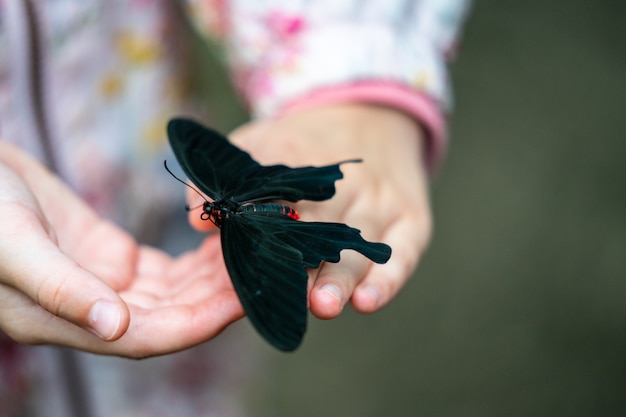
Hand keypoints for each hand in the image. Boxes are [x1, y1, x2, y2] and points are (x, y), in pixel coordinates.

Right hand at [0, 142, 242, 357]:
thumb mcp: (14, 244)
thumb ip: (62, 288)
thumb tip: (116, 328)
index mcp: (65, 320)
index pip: (146, 336)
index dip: (196, 325)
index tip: (240, 304)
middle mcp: (91, 308)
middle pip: (169, 316)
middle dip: (215, 300)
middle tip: (261, 274)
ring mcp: (103, 281)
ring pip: (171, 292)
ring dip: (210, 280)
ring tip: (250, 256)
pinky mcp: (111, 253)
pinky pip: (164, 267)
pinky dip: (194, 260)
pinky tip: (221, 245)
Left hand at [189, 104, 431, 318]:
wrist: (370, 116)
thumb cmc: (303, 145)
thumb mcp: (260, 142)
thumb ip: (224, 176)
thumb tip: (196, 219)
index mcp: (301, 156)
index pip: (276, 191)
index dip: (259, 222)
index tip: (239, 247)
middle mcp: (345, 178)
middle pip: (321, 224)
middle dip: (302, 261)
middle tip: (286, 293)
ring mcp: (381, 198)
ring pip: (359, 243)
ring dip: (341, 276)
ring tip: (324, 305)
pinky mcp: (411, 218)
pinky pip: (402, 252)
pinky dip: (388, 277)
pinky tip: (368, 302)